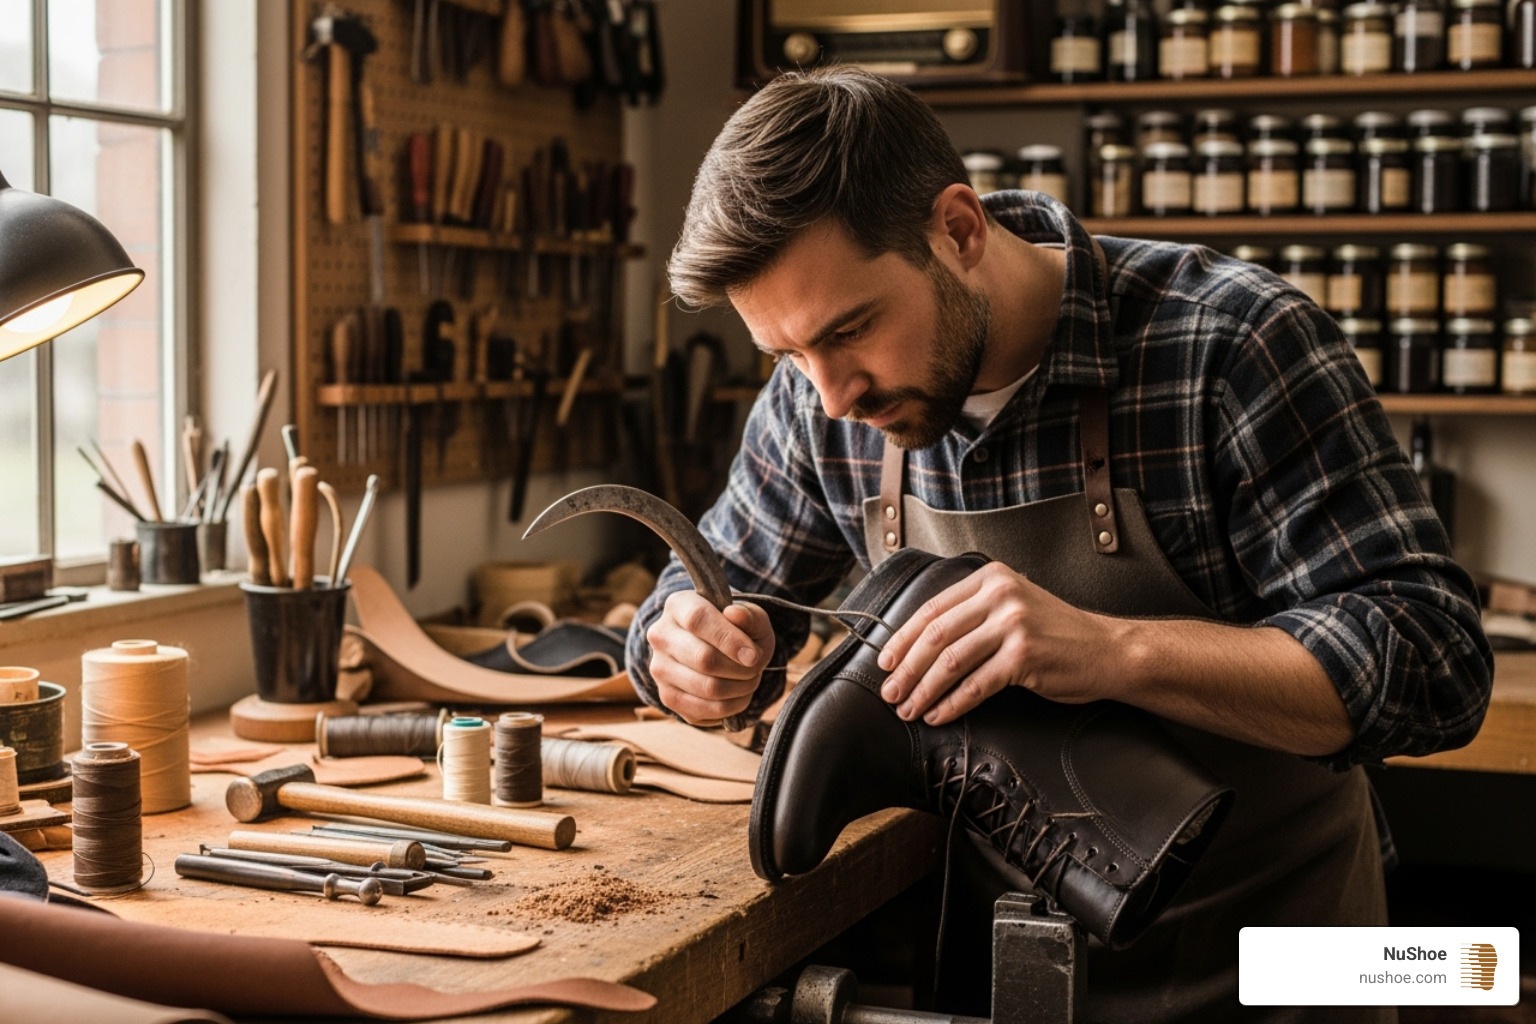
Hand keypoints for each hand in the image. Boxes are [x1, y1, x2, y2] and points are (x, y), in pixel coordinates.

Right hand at [646, 591, 774, 725]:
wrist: (714, 649)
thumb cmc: (734, 630)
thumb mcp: (750, 617)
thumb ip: (749, 615)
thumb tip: (735, 614)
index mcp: (678, 606)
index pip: (698, 620)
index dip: (730, 639)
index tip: (754, 655)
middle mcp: (661, 636)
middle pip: (704, 659)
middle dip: (741, 668)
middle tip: (756, 666)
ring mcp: (660, 668)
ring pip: (706, 687)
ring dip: (740, 688)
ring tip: (750, 679)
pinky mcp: (667, 696)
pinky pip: (704, 710)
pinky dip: (732, 706)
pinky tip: (740, 694)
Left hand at [874, 561, 1111, 724]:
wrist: (1107, 650)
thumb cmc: (1055, 634)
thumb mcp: (1013, 605)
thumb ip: (974, 612)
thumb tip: (918, 645)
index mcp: (991, 578)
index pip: (932, 609)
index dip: (903, 639)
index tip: (886, 662)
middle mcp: (1000, 595)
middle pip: (936, 636)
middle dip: (906, 669)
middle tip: (890, 693)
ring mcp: (1013, 624)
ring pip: (950, 662)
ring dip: (923, 690)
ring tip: (908, 710)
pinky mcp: (1024, 657)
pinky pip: (975, 686)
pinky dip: (951, 704)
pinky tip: (938, 715)